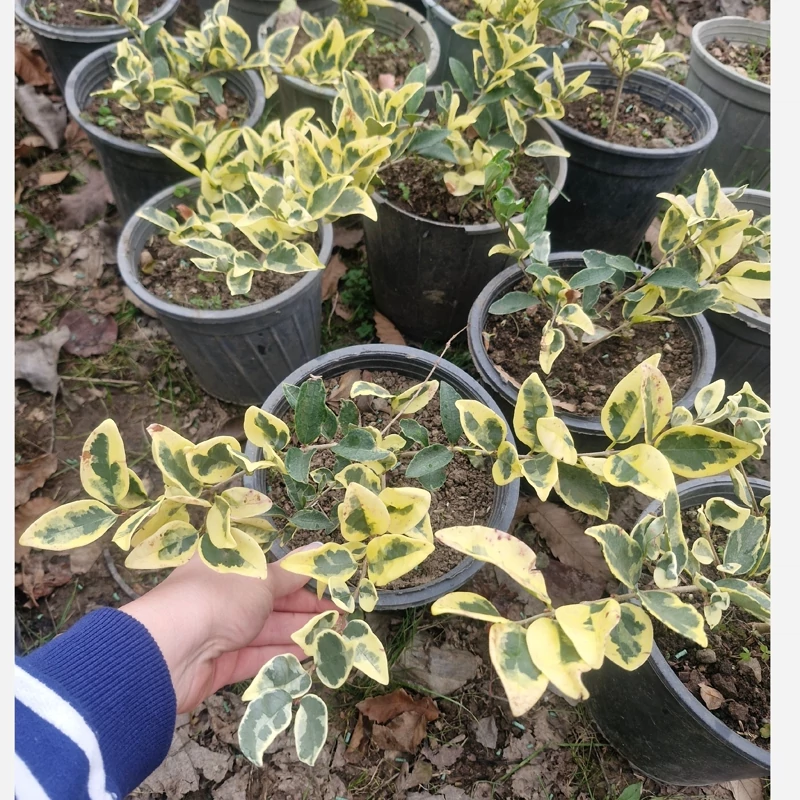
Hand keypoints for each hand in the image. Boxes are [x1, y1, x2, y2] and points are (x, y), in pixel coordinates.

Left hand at [120, 543, 333, 712]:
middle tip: (342, 617)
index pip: (270, 571)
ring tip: (334, 637)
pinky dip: (281, 656)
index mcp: (227, 567)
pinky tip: (308, 657)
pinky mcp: (218, 665)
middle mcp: (222, 597)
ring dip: (299, 633)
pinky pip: (255, 658)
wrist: (170, 650)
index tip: (332, 587)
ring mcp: (219, 632)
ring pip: (265, 631)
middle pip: (270, 602)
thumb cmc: (217, 598)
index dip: (302, 578)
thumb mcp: (261, 578)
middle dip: (306, 609)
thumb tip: (321, 548)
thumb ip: (292, 572)